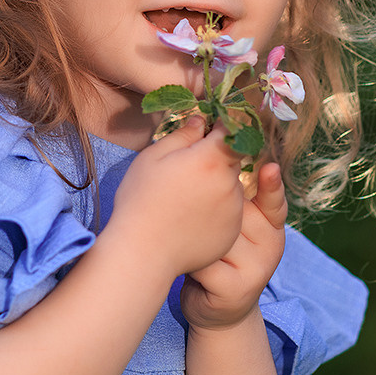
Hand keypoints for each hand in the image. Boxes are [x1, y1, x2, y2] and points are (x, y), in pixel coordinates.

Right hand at [108, 116, 245, 280]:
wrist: (143, 251)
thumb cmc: (141, 199)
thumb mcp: (153, 157)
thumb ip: (183, 135)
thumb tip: (201, 123)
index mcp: (212, 160)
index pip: (231, 132)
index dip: (220, 128)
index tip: (208, 131)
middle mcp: (229, 183)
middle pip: (231, 161)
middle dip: (215, 160)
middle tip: (188, 170)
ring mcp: (234, 210)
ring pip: (230, 187)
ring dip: (215, 186)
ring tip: (185, 199)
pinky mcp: (231, 232)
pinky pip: (228, 213)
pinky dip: (215, 211)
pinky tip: (190, 218)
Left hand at [180, 161, 286, 330]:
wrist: (217, 311)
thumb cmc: (219, 257)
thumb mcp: (232, 227)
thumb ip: (233, 201)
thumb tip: (218, 157)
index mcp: (271, 225)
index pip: (273, 200)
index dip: (271, 184)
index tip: (270, 167)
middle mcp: (271, 245)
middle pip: (234, 214)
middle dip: (207, 215)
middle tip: (194, 228)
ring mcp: (257, 269)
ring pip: (217, 237)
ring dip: (194, 240)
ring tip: (190, 249)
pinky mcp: (237, 289)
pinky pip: (205, 262)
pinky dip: (190, 262)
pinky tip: (188, 269)